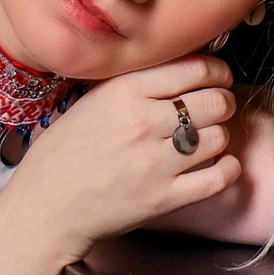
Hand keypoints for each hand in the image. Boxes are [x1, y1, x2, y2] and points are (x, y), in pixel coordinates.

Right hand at [0, 55, 240, 268]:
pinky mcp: (163, 199)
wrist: (46, 206)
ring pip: (218, 137)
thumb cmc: (65, 152)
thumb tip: (184, 68)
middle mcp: (143, 123)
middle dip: (223, 101)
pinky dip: (228, 169)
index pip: (193, 69)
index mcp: (125, 92)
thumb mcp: (93, 101)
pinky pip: (216, 179)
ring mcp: (155, 163)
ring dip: (221, 134)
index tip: (219, 76)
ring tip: (210, 136)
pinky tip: (222, 164)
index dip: (217, 70)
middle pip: (213, 102)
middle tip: (219, 105)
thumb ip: (136, 84)